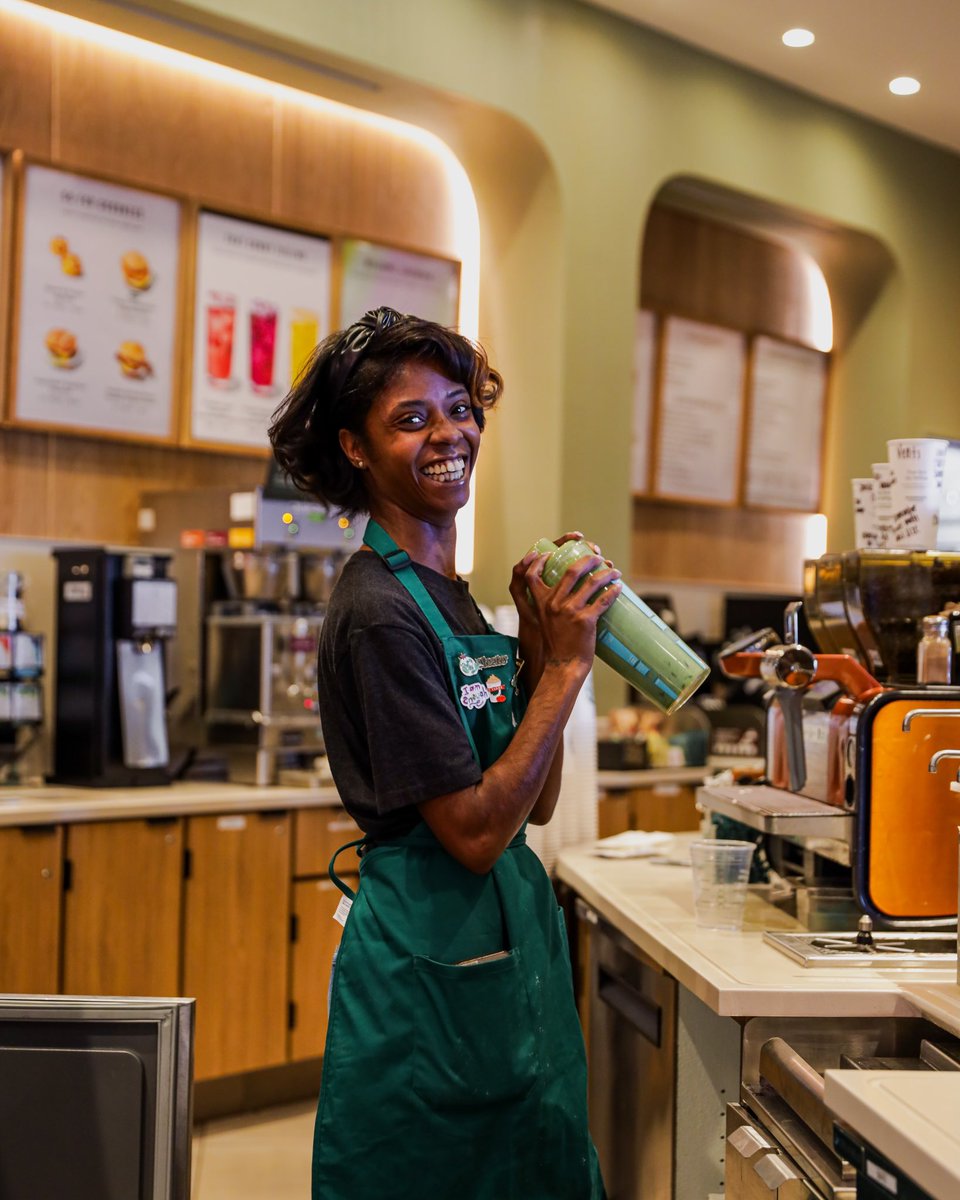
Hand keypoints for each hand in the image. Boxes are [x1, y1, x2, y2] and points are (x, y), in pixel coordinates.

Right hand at [521, 546, 620, 672]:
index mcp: (541, 603)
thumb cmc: (557, 644)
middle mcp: (554, 604)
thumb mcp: (545, 621)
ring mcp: (570, 611)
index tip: (552, 552)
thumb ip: (551, 605)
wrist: (563, 665)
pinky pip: (603, 600)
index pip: (532, 574)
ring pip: (592, 583)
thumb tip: (569, 588)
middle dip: (588, 559)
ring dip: (606, 573)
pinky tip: (618, 588)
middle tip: (598, 557)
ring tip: (614, 571)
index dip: (540, 559)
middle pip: (572, 570)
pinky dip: (613, 591)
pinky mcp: (585, 620)